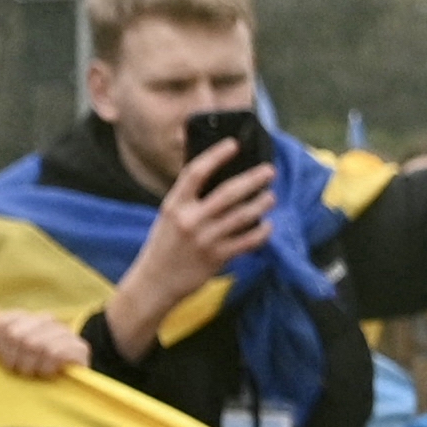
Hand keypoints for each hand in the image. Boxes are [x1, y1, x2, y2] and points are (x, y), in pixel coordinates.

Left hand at [0, 305, 87, 379]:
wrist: (54, 392)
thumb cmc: (17, 369)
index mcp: (24, 316)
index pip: (0, 322)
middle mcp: (45, 319)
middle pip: (15, 334)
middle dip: (11, 359)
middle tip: (16, 369)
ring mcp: (64, 331)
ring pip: (35, 344)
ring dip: (29, 366)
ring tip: (32, 372)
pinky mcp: (80, 348)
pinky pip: (55, 353)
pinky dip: (46, 367)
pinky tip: (48, 373)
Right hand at [103, 139, 278, 352]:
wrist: (155, 282)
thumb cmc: (165, 244)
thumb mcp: (169, 215)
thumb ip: (189, 198)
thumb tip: (218, 174)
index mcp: (174, 204)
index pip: (196, 172)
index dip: (216, 155)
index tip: (234, 145)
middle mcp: (190, 219)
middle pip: (228, 193)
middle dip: (253, 179)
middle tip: (269, 171)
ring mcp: (205, 239)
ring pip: (243, 216)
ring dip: (261, 204)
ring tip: (271, 197)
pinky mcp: (217, 257)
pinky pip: (247, 241)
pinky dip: (261, 232)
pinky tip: (267, 225)